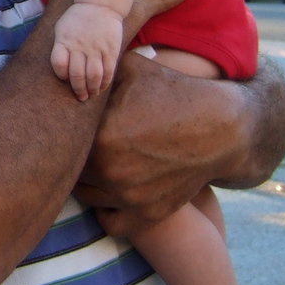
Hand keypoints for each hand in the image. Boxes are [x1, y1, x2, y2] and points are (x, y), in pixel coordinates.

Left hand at [50, 2, 121, 99]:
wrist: (100, 4)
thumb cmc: (76, 19)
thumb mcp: (61, 28)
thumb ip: (59, 47)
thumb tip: (61, 69)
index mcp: (64, 40)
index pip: (59, 64)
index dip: (61, 74)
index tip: (64, 78)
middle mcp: (80, 46)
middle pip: (77, 75)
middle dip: (78, 90)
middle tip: (80, 96)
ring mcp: (96, 48)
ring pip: (94, 76)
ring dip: (92, 89)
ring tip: (91, 94)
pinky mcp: (111, 50)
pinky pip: (108, 71)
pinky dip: (105, 82)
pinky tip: (102, 87)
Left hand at [72, 52, 284, 236]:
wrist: (223, 128)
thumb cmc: (172, 91)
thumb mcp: (130, 69)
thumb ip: (93, 69)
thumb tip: (65, 62)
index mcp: (101, 136)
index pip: (62, 140)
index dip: (61, 131)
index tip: (64, 124)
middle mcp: (111, 171)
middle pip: (69, 169)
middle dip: (70, 156)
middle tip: (73, 143)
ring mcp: (129, 197)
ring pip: (84, 196)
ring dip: (85, 182)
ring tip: (92, 162)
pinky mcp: (147, 215)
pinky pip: (109, 222)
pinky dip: (105, 210)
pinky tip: (107, 190)